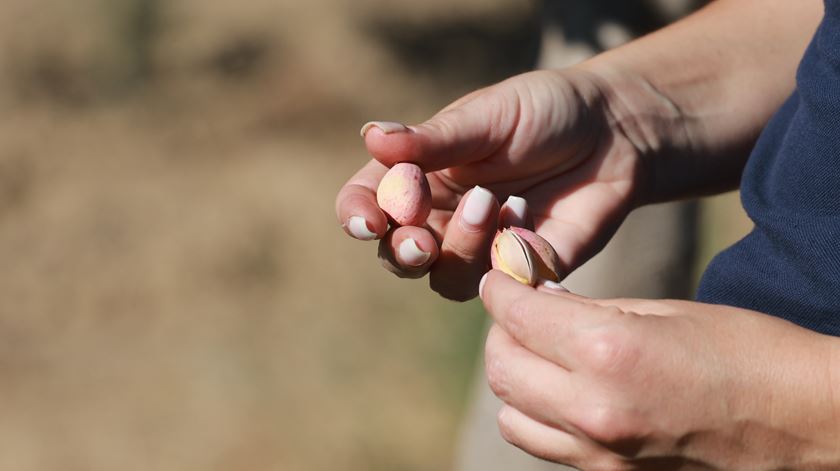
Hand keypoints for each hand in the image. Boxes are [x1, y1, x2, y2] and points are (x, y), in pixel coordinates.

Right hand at [336, 68, 667, 299]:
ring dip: (462, 248)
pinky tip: (530, 215)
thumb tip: (370, 137)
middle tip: (423, 239)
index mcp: (418, 175)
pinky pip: (501, 286)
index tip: (370, 221)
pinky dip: (511, 256)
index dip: (358, 216)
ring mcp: (480, 249)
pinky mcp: (521, 271)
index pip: (367, 202)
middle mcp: (440, 217)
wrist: (614, 133)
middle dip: (405, 251)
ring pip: (445, 278)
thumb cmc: (544, 112)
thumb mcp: (488, 116)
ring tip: (496, 202)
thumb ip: (433, 138)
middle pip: (398, 255)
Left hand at [480, 270, 839, 469]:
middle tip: (520, 315)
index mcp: (609, 352)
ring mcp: (601, 456)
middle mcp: (594, 410)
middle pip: (501, 370)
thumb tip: (538, 303)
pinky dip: (541, 416)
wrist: (808, 424)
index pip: (516, 317)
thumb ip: (590, 311)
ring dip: (515, 380)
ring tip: (542, 357)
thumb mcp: (667, 311)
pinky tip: (567, 393)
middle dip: (501, 334)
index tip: (500, 280)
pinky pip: (546, 446)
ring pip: (511, 416)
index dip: (500, 291)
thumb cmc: (748, 351)